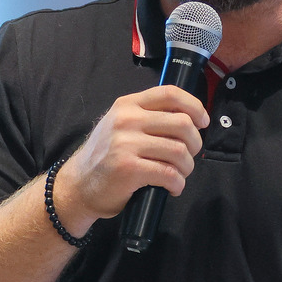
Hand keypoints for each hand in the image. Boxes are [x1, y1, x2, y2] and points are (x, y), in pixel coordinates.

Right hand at [53, 86, 208, 233]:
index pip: (170, 94)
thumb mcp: (121, 126)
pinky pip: (169, 174)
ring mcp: (126, 144)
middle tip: (188, 156)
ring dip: (186, 168)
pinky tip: (172, 187)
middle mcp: (126, 120)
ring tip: (178, 175)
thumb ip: (148, 117)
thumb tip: (189, 118)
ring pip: (179, 151)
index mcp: (128, 105)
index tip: (203, 122)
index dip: (194, 106)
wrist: (78, 186)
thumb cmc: (106, 157)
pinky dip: (177, 184)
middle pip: (182, 124)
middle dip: (195, 143)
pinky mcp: (128, 169)